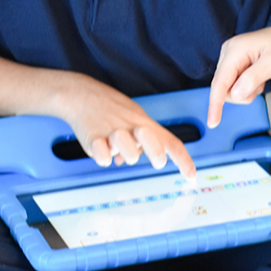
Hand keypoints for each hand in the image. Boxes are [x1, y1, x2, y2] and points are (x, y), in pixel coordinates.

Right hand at [48, 77, 194, 178]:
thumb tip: (125, 160)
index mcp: (144, 123)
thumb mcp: (129, 118)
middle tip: (151, 158)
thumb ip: (133, 140)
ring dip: (122, 154)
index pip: (171, 142)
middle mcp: (133, 127)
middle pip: (155, 146)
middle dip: (155, 154)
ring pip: (128, 154)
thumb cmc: (106, 106)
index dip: (184, 161)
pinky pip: (103, 157)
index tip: (192, 177)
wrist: (79, 93)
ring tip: (111, 142)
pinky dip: (101, 156)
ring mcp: (114, 132)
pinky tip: (97, 145)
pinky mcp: (94, 138)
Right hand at [205, 21, 270, 128]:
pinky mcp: (236, 63)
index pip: (219, 82)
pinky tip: (260, 77)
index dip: (215, 104)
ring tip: (263, 78)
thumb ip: (253, 78)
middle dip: (242, 94)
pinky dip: (248, 87)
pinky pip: (235, 84)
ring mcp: (231, 58)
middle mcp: (228, 52)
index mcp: (235, 50)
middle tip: (262, 84)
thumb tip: (235, 94)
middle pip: (222, 87)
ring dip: (246, 91)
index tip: (212, 123)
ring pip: (229, 88)